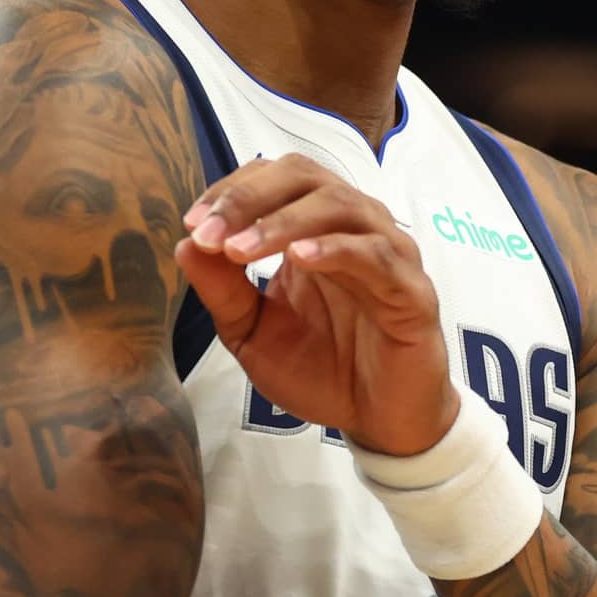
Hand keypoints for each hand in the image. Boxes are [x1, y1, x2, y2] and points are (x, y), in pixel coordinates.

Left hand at [174, 154, 458, 455]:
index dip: (231, 191)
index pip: (274, 177)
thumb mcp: (253, 332)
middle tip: (209, 231)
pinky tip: (298, 259)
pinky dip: (335, 250)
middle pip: (304, 175)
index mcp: (316, 227)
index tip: (194, 225)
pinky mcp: (412, 291)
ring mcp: (388, 253)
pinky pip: (376, 255)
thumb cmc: (321, 368)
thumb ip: (223, 290)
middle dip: (248, 198)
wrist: (377, 420)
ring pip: (339, 206)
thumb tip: (185, 244)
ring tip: (238, 250)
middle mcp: (354, 227)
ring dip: (282, 222)